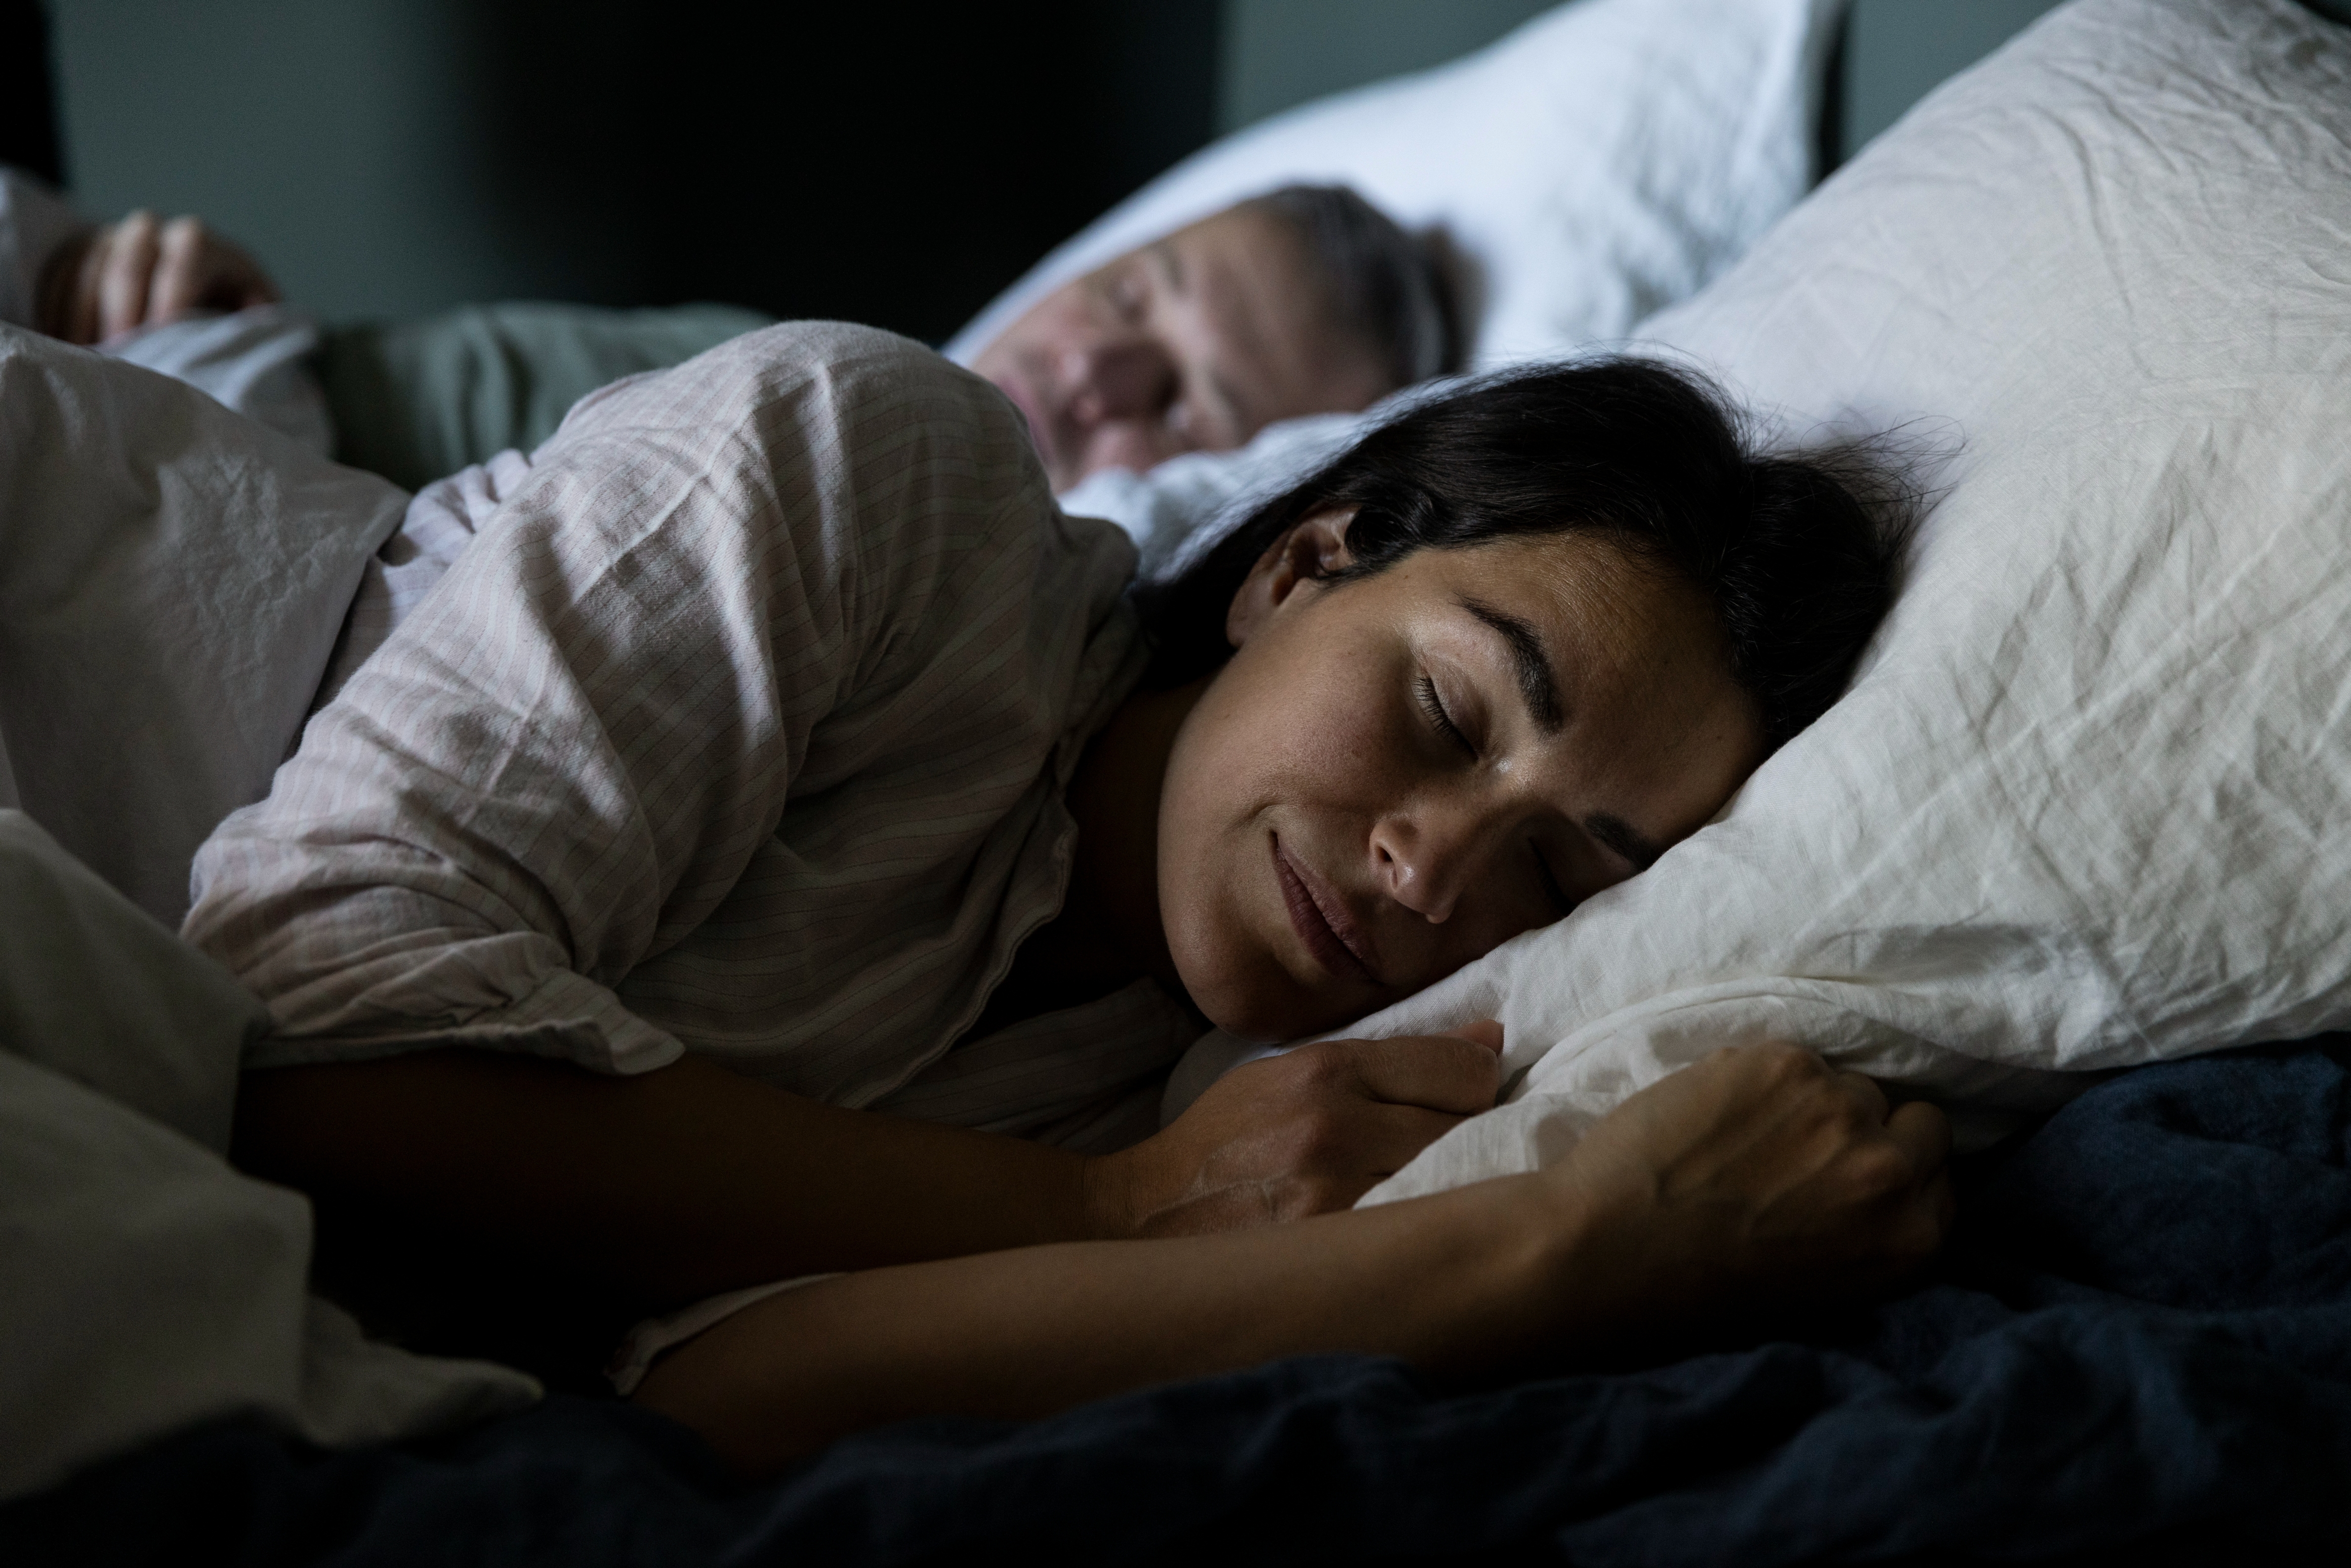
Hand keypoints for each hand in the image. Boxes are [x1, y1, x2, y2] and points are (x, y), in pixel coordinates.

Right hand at [36, 209, 279, 345]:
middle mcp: (153, 231)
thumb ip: (254, 320)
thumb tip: (248, 329)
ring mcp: (111, 239)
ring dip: (84, 316)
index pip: (185, 257)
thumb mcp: (254, 315)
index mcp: (203, 245)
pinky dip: (57, 310)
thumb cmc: (230, 316)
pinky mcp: (79, 253)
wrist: (200, 298)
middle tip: (120, 355)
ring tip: (90, 359)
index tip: (161, 339)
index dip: (172, 298)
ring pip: (88, 268)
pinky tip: (65, 345)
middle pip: (130, 260)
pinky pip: (58, 276)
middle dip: (122, 311)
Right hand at [1093, 1021, 1505, 1235]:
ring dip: (1455, 1186)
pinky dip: (1425, 1230)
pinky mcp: (1330, 1253)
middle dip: (1472, 1134)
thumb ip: (1393, 1058)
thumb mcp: (1293, 1073)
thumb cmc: (1226, 1139)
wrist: (1147, 1213)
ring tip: (1433, 1189)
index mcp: (1325, 1071)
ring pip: (1449, 1184)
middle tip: (1452, 1147)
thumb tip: (1490, 1042)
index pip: (1459, 1070)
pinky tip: (1412, 1232)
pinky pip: (1416, 1233)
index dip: (1478, 1083)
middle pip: (1464, 1128)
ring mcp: (1335, 1197)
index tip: (1470, 1095)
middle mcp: (1335, 1127)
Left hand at [1545, 1043, 1952, 1326]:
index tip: (1856, 1170)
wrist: (1613, 1248)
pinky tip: (1718, 1113)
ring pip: (1851, 1084)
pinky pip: (1795, 1059)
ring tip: (1749, 1137)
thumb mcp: (1827, 1278)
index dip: (1898, 1166)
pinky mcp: (1787, 1065)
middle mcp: (1891, 1173)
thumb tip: (1891, 1166)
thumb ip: (1873, 1222)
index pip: (1941, 1173)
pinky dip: (1760, 1078)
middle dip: (1871, 1129)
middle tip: (1807, 1146)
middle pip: (1918, 1120)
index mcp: (1912, 1240)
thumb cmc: (1705, 1279)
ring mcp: (1841, 1111)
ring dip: (1811, 1102)